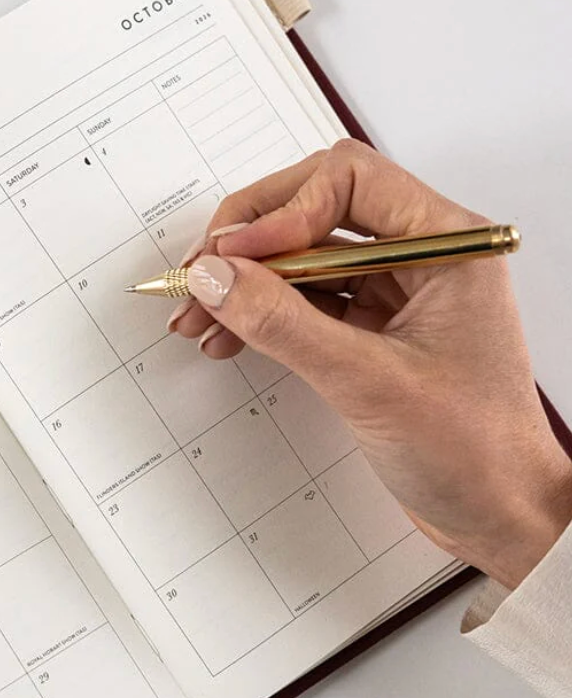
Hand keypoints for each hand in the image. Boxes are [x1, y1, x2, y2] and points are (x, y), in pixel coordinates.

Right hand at [168, 139, 571, 589]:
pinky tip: (227, 336)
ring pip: (302, 259)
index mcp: (446, 244)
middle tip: (199, 275)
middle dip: (249, 244)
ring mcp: (394, 294)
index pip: (348, 182)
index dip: (281, 210)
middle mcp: (420, 257)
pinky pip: (304, 303)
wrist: (500, 516)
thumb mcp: (368, 382)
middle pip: (315, 210)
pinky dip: (261, 315)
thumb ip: (284, 324)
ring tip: (198, 315)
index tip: (232, 255)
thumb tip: (217, 277)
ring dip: (245, 283)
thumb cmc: (474, 451)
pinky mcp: (371, 332)